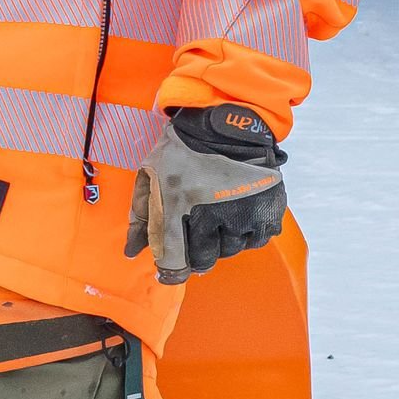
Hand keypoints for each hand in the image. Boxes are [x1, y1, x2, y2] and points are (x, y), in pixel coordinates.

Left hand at [125, 103, 286, 284]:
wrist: (227, 124)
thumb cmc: (182, 150)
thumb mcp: (150, 177)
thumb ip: (141, 217)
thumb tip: (132, 251)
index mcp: (178, 206)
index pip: (173, 258)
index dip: (170, 271)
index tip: (169, 274)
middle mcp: (211, 214)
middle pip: (204, 258)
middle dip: (197, 254)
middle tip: (198, 236)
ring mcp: (242, 214)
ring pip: (230, 250)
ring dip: (223, 241)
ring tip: (219, 217)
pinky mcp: (267, 210)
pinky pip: (256, 240)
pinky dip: (247, 233)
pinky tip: (239, 214)